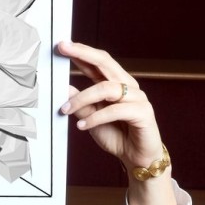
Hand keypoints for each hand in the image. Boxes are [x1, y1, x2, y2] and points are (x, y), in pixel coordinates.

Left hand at [56, 41, 164, 174]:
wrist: (136, 158)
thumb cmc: (117, 136)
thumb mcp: (91, 119)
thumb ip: (80, 104)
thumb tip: (63, 89)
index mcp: (115, 84)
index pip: (97, 63)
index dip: (80, 52)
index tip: (62, 45)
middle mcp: (127, 86)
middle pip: (105, 62)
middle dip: (83, 54)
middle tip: (63, 49)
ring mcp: (137, 97)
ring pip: (106, 88)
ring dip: (82, 98)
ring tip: (66, 110)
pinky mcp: (143, 112)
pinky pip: (115, 110)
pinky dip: (96, 118)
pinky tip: (82, 126)